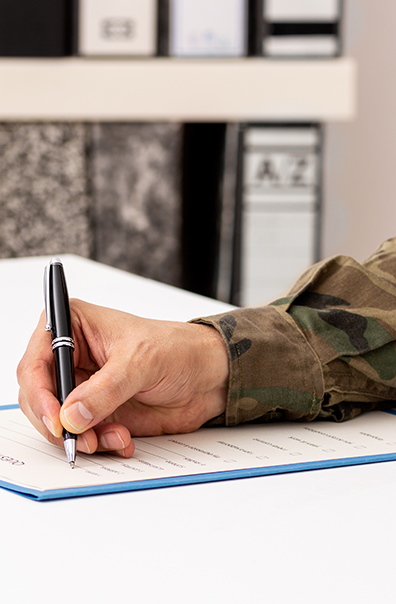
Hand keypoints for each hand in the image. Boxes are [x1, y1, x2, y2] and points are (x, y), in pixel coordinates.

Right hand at [17, 299, 228, 457]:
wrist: (207, 376)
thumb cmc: (177, 349)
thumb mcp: (140, 362)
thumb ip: (104, 390)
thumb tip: (71, 415)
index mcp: (72, 327)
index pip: (35, 363)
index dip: (40, 394)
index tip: (57, 420)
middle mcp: (72, 357)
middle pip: (39, 397)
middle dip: (58, 423)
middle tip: (81, 439)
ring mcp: (83, 387)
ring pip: (59, 422)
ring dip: (82, 437)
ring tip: (113, 437)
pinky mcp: (97, 411)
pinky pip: (83, 436)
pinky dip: (100, 443)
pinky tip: (123, 439)